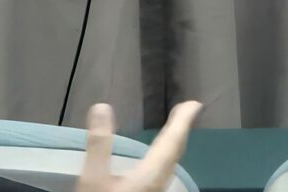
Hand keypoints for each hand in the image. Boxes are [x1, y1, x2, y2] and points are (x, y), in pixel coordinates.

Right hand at [75, 100, 199, 191]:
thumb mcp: (93, 180)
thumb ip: (99, 145)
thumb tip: (102, 107)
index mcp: (151, 175)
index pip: (172, 142)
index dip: (183, 121)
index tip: (195, 104)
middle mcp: (158, 186)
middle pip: (174, 154)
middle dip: (180, 132)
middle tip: (186, 112)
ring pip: (169, 168)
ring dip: (172, 147)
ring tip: (172, 133)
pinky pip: (161, 176)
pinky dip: (162, 161)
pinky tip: (155, 166)